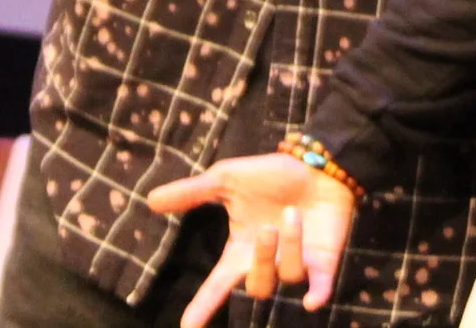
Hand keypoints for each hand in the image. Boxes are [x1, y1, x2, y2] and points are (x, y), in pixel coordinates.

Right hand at [146, 149, 354, 325]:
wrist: (318, 163)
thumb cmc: (272, 174)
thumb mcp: (227, 180)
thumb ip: (192, 193)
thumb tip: (150, 200)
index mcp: (242, 250)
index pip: (218, 286)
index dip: (203, 306)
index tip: (187, 327)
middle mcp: (269, 262)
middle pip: (257, 286)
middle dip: (260, 260)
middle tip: (266, 229)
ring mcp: (298, 263)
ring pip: (287, 276)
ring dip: (290, 246)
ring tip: (294, 214)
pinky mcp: (324, 259)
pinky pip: (322, 286)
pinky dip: (318, 294)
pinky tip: (313, 300)